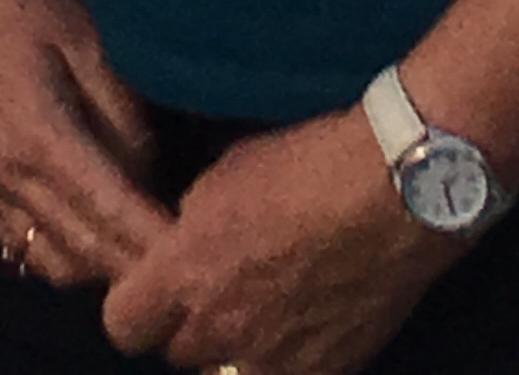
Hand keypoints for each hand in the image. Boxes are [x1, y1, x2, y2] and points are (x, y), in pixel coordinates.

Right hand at [0, 0, 173, 291]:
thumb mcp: (91, 43)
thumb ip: (125, 120)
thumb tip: (151, 179)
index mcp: (41, 140)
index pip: (113, 219)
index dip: (158, 246)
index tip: (201, 261)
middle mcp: (7, 178)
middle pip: (86, 255)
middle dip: (137, 266)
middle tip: (186, 261)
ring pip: (53, 264)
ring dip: (99, 266)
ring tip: (142, 245)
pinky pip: (22, 248)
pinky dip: (62, 255)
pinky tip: (92, 233)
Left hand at [101, 108, 450, 374]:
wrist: (396, 192)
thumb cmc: (310, 164)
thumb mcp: (226, 172)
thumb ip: (191, 222)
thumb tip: (182, 240)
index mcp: (185, 274)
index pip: (122, 325)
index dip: (135, 303)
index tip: (154, 283)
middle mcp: (219, 330)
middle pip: (176, 351)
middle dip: (189, 322)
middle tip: (217, 286)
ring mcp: (271, 362)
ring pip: (225, 373)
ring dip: (233, 347)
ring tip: (261, 306)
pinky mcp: (321, 374)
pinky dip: (285, 357)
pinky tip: (304, 317)